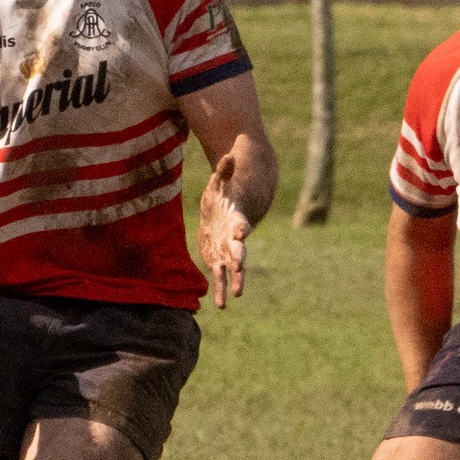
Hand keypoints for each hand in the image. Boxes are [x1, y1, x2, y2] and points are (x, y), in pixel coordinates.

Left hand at [197, 154, 251, 309]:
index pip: (240, 225)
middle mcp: (234, 239)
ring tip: (233, 295)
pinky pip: (220, 277)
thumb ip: (224, 171)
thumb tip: (227, 155)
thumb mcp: (219, 182)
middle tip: (240, 267)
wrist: (227, 211)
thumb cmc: (224, 194)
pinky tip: (220, 304)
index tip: (240, 233)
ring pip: (232, 268)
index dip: (240, 229)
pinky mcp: (219, 260)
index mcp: (236, 220)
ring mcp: (228, 251)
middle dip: (239, 258)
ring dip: (233, 281)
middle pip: (239, 250)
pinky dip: (220, 290)